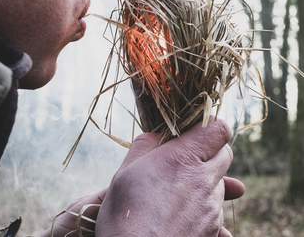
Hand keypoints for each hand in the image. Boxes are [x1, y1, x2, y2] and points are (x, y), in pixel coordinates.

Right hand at [96, 120, 243, 236]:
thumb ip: (145, 145)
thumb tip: (156, 134)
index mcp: (184, 158)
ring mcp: (212, 207)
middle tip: (188, 158)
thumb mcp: (126, 171)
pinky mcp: (213, 230)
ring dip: (205, 181)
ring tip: (178, 191)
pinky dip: (205, 206)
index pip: (219, 130)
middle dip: (210, 152)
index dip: (213, 125)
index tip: (200, 129)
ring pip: (220, 183)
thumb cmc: (127, 213)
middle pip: (225, 154)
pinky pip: (217, 210)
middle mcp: (205, 180)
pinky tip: (184, 213)